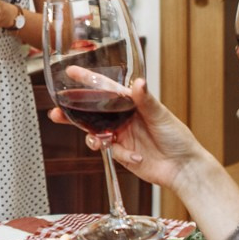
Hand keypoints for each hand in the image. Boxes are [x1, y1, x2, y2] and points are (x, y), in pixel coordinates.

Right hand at [47, 67, 205, 192]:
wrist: (183, 168)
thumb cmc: (178, 137)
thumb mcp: (161, 115)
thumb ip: (146, 100)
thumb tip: (138, 83)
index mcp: (131, 103)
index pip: (105, 88)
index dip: (87, 80)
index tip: (70, 72)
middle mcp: (122, 118)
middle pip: (91, 112)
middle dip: (72, 112)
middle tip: (56, 112)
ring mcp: (120, 135)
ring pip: (93, 132)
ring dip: (90, 136)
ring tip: (96, 141)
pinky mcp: (120, 153)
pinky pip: (108, 151)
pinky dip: (119, 154)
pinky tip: (134, 157)